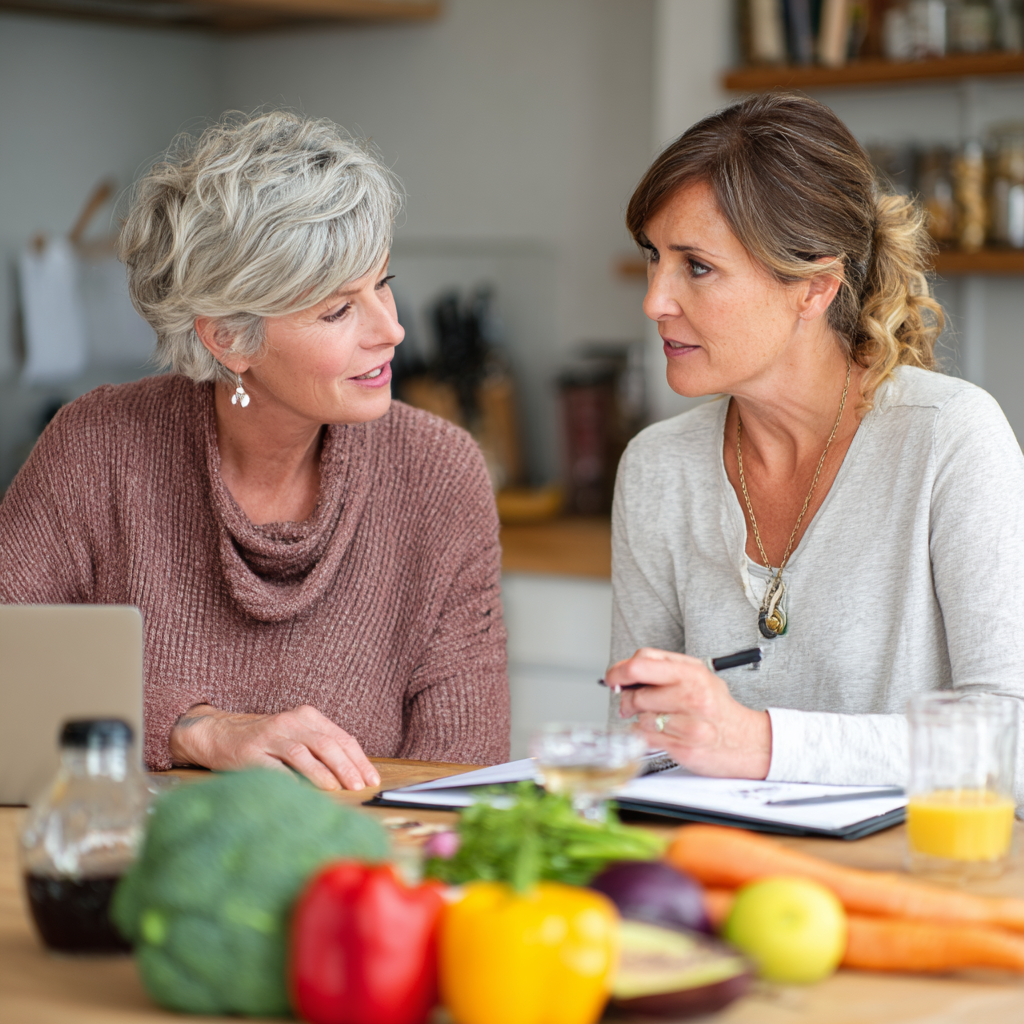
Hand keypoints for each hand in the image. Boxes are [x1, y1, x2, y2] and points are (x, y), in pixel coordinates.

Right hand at [169, 704, 380, 791]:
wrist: (220, 734)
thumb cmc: (266, 740)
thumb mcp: (297, 735)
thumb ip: (321, 748)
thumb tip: (353, 774)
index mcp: (308, 716)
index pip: (341, 737)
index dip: (359, 759)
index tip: (371, 778)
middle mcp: (291, 722)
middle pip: (327, 743)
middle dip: (346, 766)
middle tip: (359, 786)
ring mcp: (271, 736)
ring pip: (304, 752)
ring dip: (324, 772)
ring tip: (338, 788)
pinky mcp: (252, 752)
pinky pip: (276, 767)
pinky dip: (293, 778)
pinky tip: (306, 790)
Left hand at [608, 648, 771, 778]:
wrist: (747, 742)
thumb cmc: (717, 709)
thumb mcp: (697, 677)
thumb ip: (663, 669)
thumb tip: (625, 672)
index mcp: (692, 673)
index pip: (642, 662)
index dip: (620, 670)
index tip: (614, 678)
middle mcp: (692, 695)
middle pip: (637, 692)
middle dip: (627, 699)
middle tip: (630, 703)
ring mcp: (690, 723)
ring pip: (641, 717)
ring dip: (641, 720)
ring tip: (656, 719)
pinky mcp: (685, 746)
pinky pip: (648, 738)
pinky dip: (646, 736)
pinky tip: (661, 733)